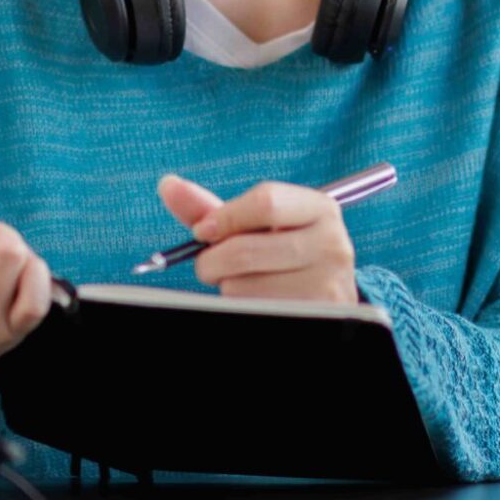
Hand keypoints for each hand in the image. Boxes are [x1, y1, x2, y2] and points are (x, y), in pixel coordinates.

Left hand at [156, 175, 359, 304]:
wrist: (328, 297)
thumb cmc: (284, 252)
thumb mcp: (258, 225)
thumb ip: (214, 208)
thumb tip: (167, 185)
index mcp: (320, 209)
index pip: (265, 201)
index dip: (224, 217)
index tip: (203, 231)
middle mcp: (331, 244)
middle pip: (244, 249)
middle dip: (212, 260)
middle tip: (211, 265)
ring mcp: (326, 285)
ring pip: (242, 287)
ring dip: (228, 287)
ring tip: (245, 282)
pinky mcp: (314, 314)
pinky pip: (252, 310)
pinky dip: (241, 306)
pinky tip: (258, 299)